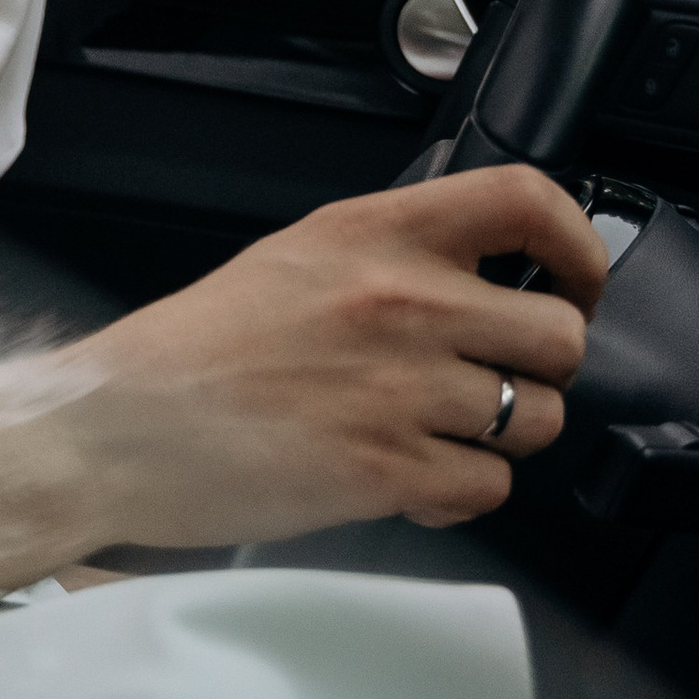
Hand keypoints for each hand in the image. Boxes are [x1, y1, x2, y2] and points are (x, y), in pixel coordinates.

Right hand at [0, 166, 605, 591]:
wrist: (118, 428)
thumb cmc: (194, 350)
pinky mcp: (387, 471)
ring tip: (434, 434)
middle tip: (493, 381)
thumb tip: (483, 278)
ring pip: (534, 419)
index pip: (527, 204)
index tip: (577, 282)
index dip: (580, 247)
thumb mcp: (295, 260)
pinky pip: (488, 489)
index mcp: (372, 233)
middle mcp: (399, 301)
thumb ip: (389, 255)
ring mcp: (399, 388)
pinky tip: (404, 480)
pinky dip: (458, 494)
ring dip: (500, 437)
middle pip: (559, 336)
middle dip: (538, 371)